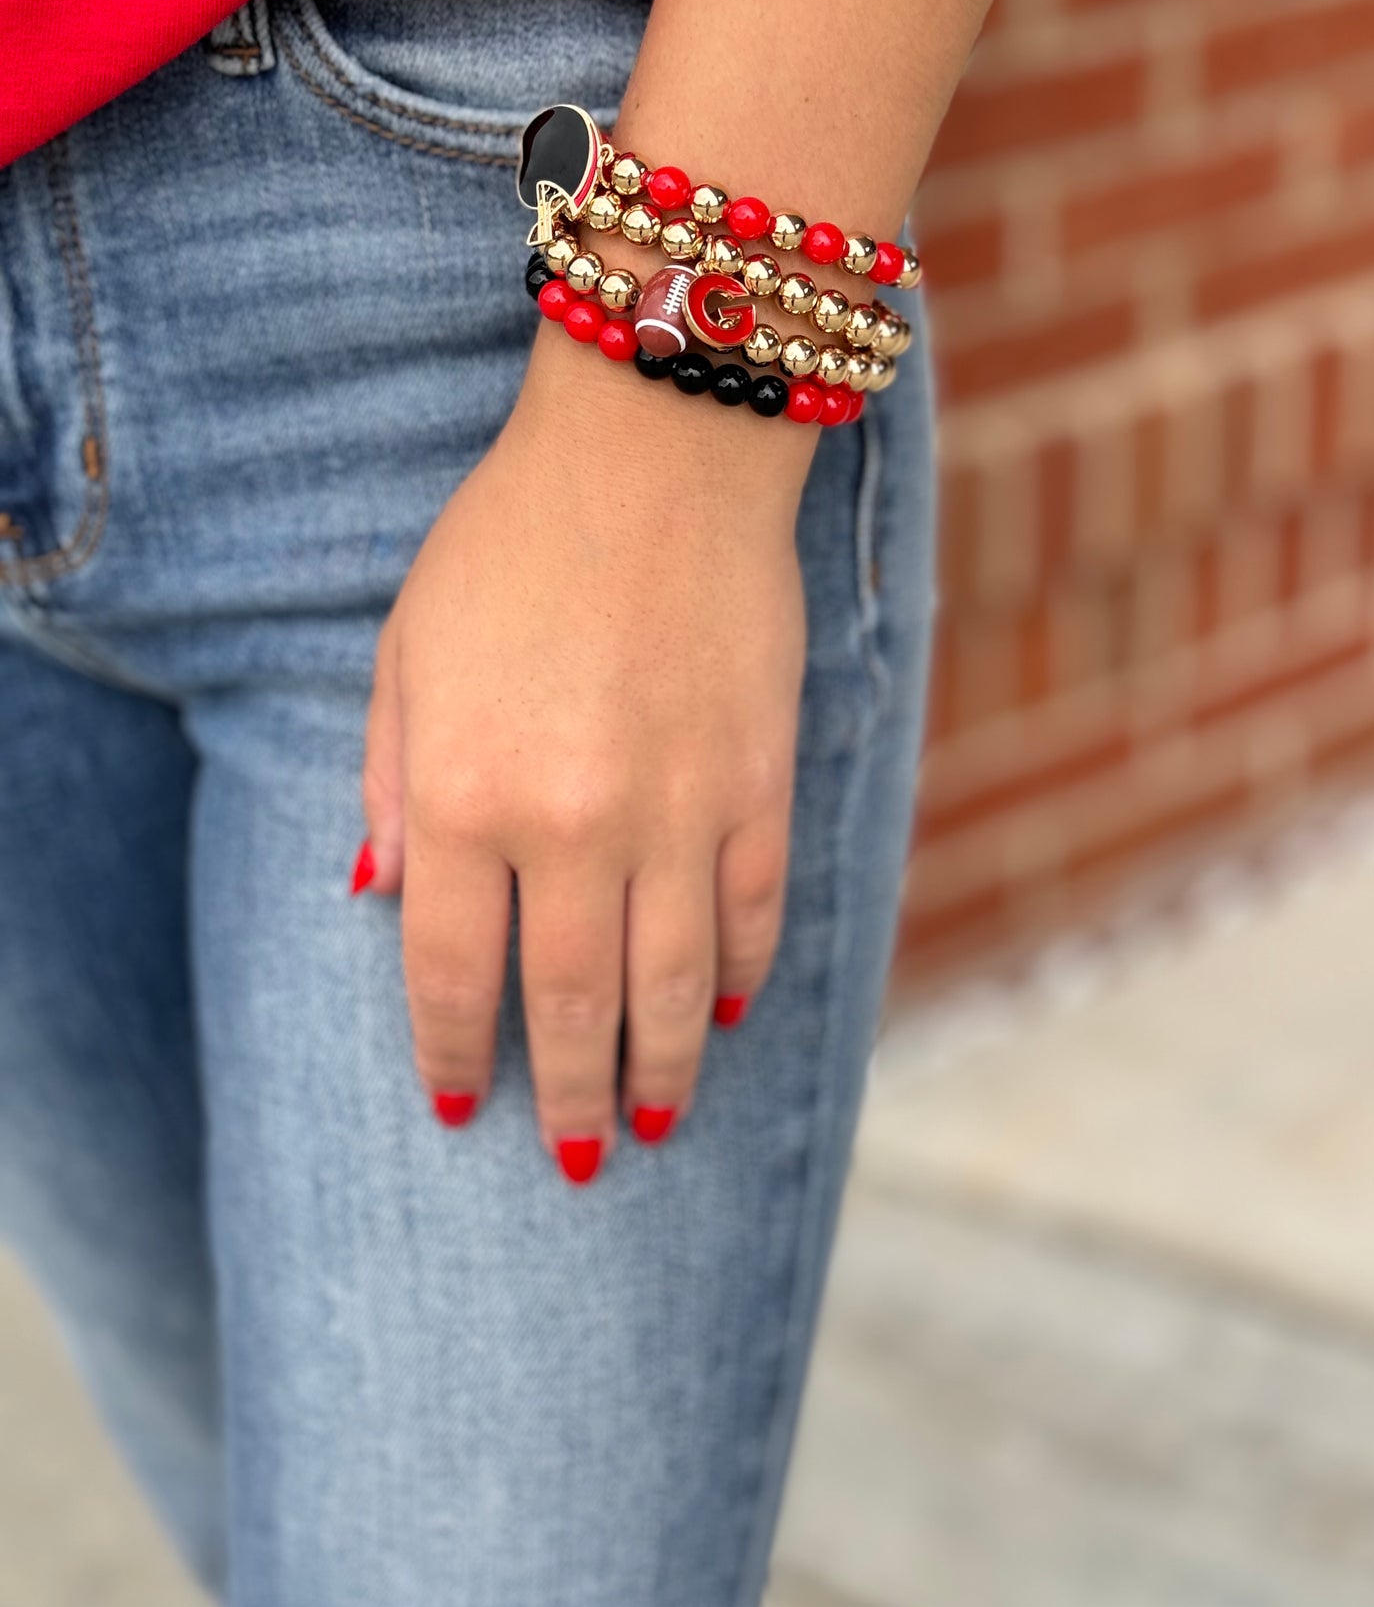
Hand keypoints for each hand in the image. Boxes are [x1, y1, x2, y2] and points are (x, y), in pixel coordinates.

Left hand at [358, 334, 814, 1177]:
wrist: (658, 449)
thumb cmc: (511, 540)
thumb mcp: (408, 649)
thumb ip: (392, 781)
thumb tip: (381, 894)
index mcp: (466, 797)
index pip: (455, 974)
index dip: (455, 1051)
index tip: (459, 1103)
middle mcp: (572, 828)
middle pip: (570, 1006)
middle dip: (570, 1097)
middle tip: (577, 1157)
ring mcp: (678, 812)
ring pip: (675, 986)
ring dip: (664, 1070)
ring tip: (656, 1124)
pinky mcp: (759, 783)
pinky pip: (752, 911)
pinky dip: (741, 974)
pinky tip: (728, 1013)